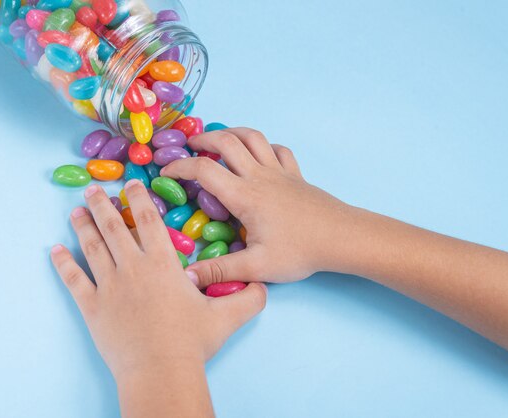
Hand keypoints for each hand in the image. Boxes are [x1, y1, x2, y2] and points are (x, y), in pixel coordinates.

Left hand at [50, 180, 266, 415]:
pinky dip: (63, 264)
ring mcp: (108, 286)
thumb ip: (248, 299)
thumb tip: (264, 287)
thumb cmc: (191, 342)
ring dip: (83, 226)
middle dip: (102, 204)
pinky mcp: (92, 307)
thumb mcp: (226, 318)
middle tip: (93, 189)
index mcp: (162, 264)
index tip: (130, 183)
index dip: (139, 198)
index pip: (148, 220)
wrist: (160, 371)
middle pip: (114, 227)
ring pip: (92, 247)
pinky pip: (74, 280)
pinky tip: (54, 250)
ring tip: (75, 210)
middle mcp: (132, 267)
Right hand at [161, 128, 357, 287]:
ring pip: (253, 137)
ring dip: (232, 132)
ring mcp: (280, 171)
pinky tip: (260, 154)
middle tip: (189, 146)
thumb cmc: (301, 251)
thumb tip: (187, 277)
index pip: (204, 170)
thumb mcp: (257, 266)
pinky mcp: (296, 174)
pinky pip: (279, 150)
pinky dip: (264, 145)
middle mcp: (260, 176)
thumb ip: (220, 271)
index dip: (179, 167)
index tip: (165, 171)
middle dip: (203, 139)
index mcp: (244, 195)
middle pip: (227, 141)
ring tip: (218, 139)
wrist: (343, 238)